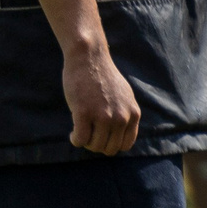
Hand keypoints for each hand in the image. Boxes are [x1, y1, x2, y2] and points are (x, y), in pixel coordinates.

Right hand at [64, 40, 141, 154]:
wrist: (89, 59)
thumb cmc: (103, 77)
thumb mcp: (124, 97)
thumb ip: (125, 114)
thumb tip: (120, 135)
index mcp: (133, 114)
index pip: (125, 145)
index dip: (111, 144)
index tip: (101, 137)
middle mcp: (121, 117)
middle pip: (109, 148)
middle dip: (97, 145)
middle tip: (88, 134)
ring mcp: (103, 116)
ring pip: (94, 146)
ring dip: (86, 143)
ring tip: (80, 132)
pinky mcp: (84, 113)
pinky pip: (80, 139)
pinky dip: (75, 140)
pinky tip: (73, 133)